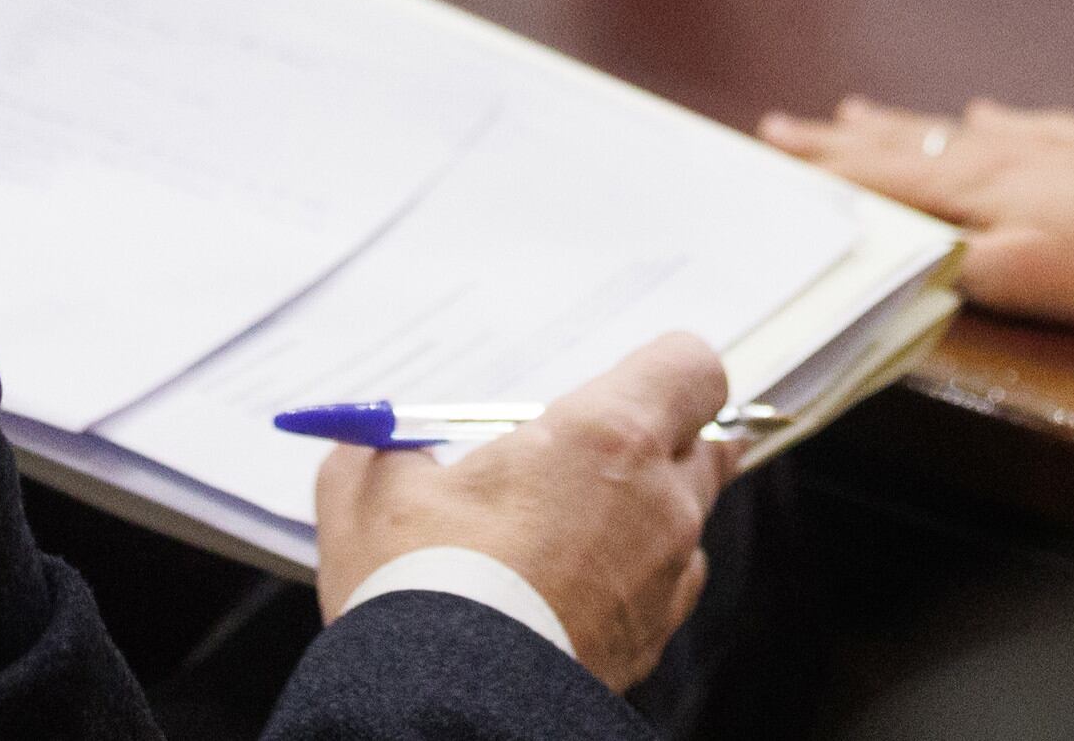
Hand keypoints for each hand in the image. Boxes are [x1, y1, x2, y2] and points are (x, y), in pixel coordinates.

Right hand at [313, 331, 740, 690]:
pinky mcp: (656, 637)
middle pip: (704, 442)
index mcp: (608, 435)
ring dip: (644, 512)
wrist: (445, 708)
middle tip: (589, 457)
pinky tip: (569, 590)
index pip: (691, 367)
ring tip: (564, 533)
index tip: (618, 385)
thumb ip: (386, 447)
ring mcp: (668, 575)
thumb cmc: (419, 590)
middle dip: (659, 440)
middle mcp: (660, 500)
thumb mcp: (369, 491)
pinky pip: (667, 585)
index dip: (660, 369)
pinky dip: (632, 577)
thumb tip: (379, 445)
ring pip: (687, 518)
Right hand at [758, 95, 1073, 327]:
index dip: (820, 166)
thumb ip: (947, 261)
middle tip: (783, 128)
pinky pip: (1011, 122)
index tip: (765, 148)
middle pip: (900, 143)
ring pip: (947, 128)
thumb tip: (882, 239)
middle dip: (838, 140)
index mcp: (970, 187)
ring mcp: (1039, 142)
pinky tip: (981, 109)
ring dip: (896, 125)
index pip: (876, 174)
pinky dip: (980, 118)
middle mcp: (993, 151)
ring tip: (855, 112)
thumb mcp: (1021, 280)